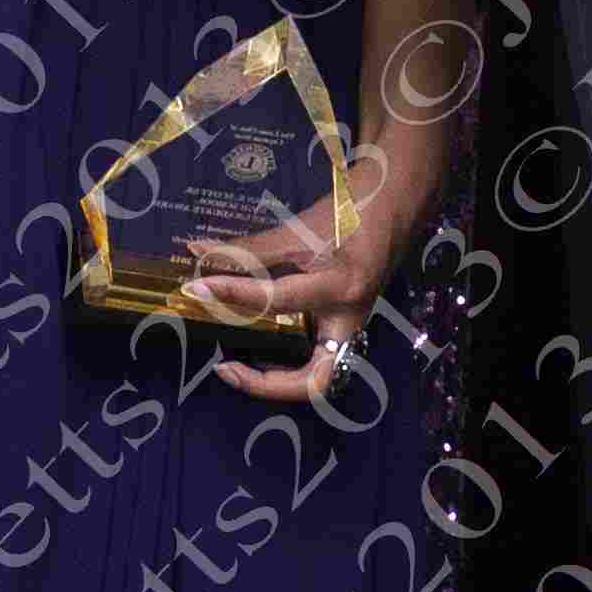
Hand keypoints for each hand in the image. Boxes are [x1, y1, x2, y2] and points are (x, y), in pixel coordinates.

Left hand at [186, 137, 423, 408]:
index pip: (276, 299)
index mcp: (340, 286)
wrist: (393, 208)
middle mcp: (349, 319)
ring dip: (275, 382)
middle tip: (225, 368)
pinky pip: (315, 360)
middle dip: (266, 383)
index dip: (231, 292)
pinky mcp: (345, 329)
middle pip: (314, 380)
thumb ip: (250, 248)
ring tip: (236, 367)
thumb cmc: (349, 213)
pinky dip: (286, 365)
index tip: (197, 288)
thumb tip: (198, 253)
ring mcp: (350, 329)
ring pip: (317, 378)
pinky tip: (260, 354)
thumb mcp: (298, 229)